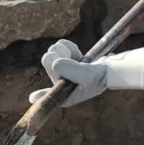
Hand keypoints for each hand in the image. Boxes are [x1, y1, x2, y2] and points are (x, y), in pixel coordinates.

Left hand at [29, 39, 143, 106]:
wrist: (111, 69)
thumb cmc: (99, 76)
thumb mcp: (85, 75)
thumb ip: (70, 70)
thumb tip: (55, 63)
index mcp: (65, 94)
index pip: (49, 95)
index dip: (41, 95)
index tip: (32, 98)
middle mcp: (62, 84)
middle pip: (47, 62)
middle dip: (56, 56)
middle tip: (66, 57)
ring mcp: (64, 71)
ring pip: (52, 53)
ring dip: (62, 49)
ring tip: (75, 55)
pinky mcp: (68, 60)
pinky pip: (60, 47)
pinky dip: (68, 46)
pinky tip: (76, 51)